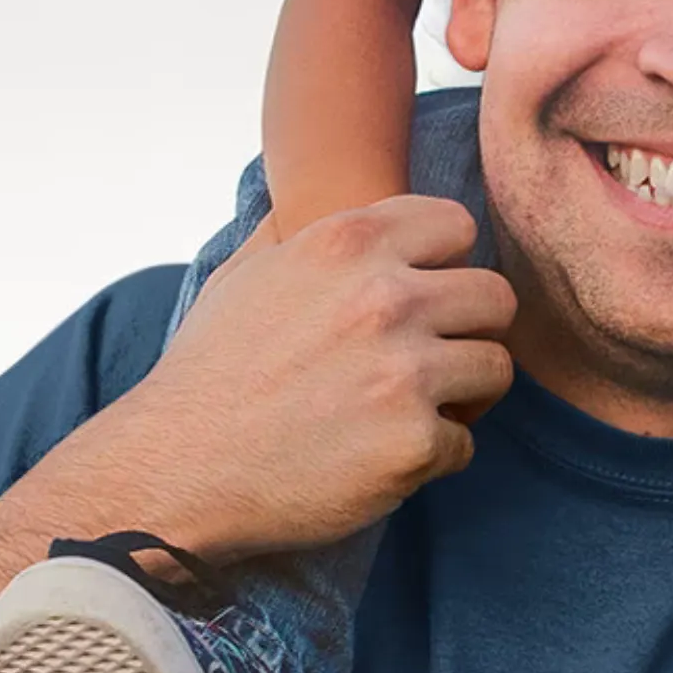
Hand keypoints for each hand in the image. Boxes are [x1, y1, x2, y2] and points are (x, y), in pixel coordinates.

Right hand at [66, 197, 514, 564]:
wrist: (177, 469)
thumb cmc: (208, 375)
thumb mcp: (246, 274)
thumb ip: (303, 233)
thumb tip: (326, 203)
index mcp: (347, 244)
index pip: (456, 225)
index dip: (446, 264)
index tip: (423, 295)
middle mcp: (384, 298)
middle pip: (495, 297)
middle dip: (470, 330)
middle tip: (433, 360)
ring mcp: (405, 372)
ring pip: (495, 370)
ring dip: (463, 395)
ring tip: (412, 410)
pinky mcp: (413, 444)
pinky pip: (464, 443)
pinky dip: (431, 456)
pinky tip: (381, 458)